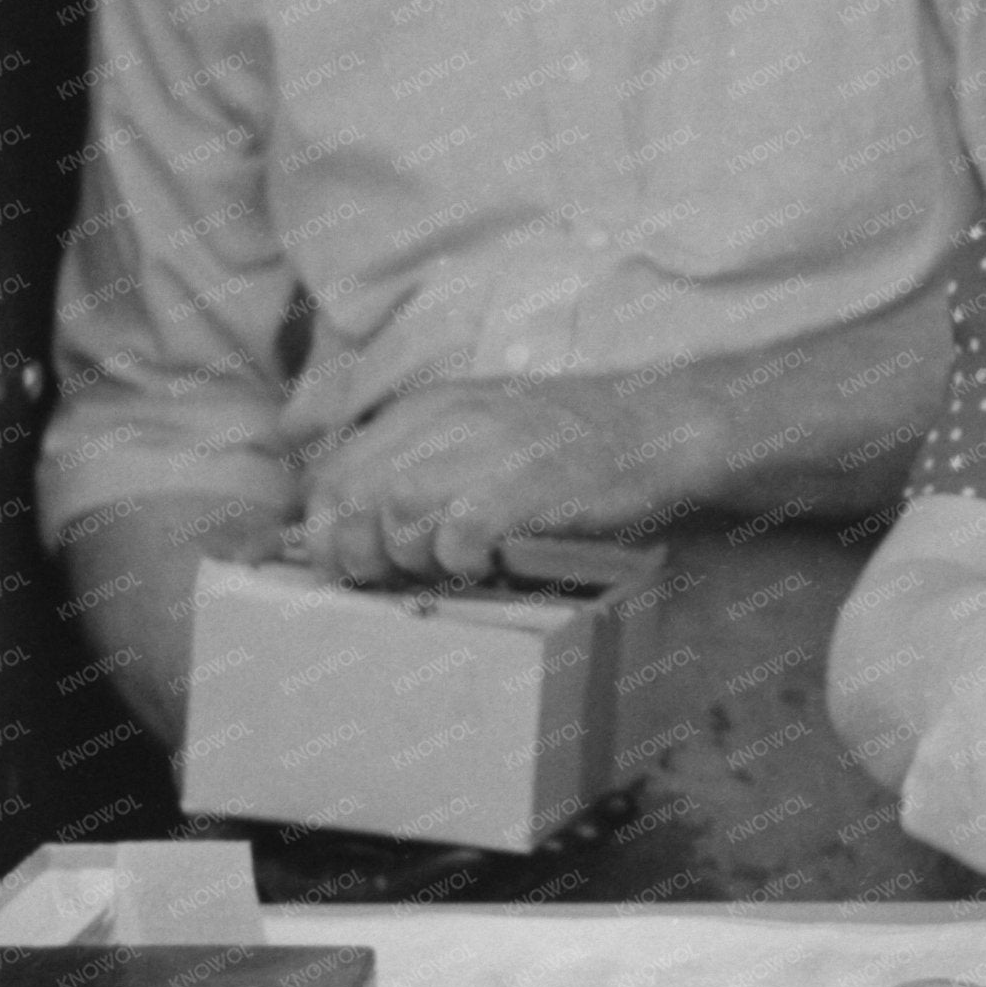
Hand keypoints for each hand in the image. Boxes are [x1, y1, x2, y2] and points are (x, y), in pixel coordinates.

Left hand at [302, 376, 685, 584]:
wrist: (660, 425)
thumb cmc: (572, 442)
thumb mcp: (480, 427)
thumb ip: (416, 456)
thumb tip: (347, 519)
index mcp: (425, 407)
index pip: (329, 473)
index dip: (325, 531)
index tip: (350, 565)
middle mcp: (443, 420)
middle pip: (348, 497)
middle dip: (354, 553)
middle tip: (392, 579)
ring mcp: (482, 450)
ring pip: (394, 517)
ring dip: (411, 560)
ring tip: (450, 568)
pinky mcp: (521, 485)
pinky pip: (455, 537)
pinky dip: (463, 563)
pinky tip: (491, 564)